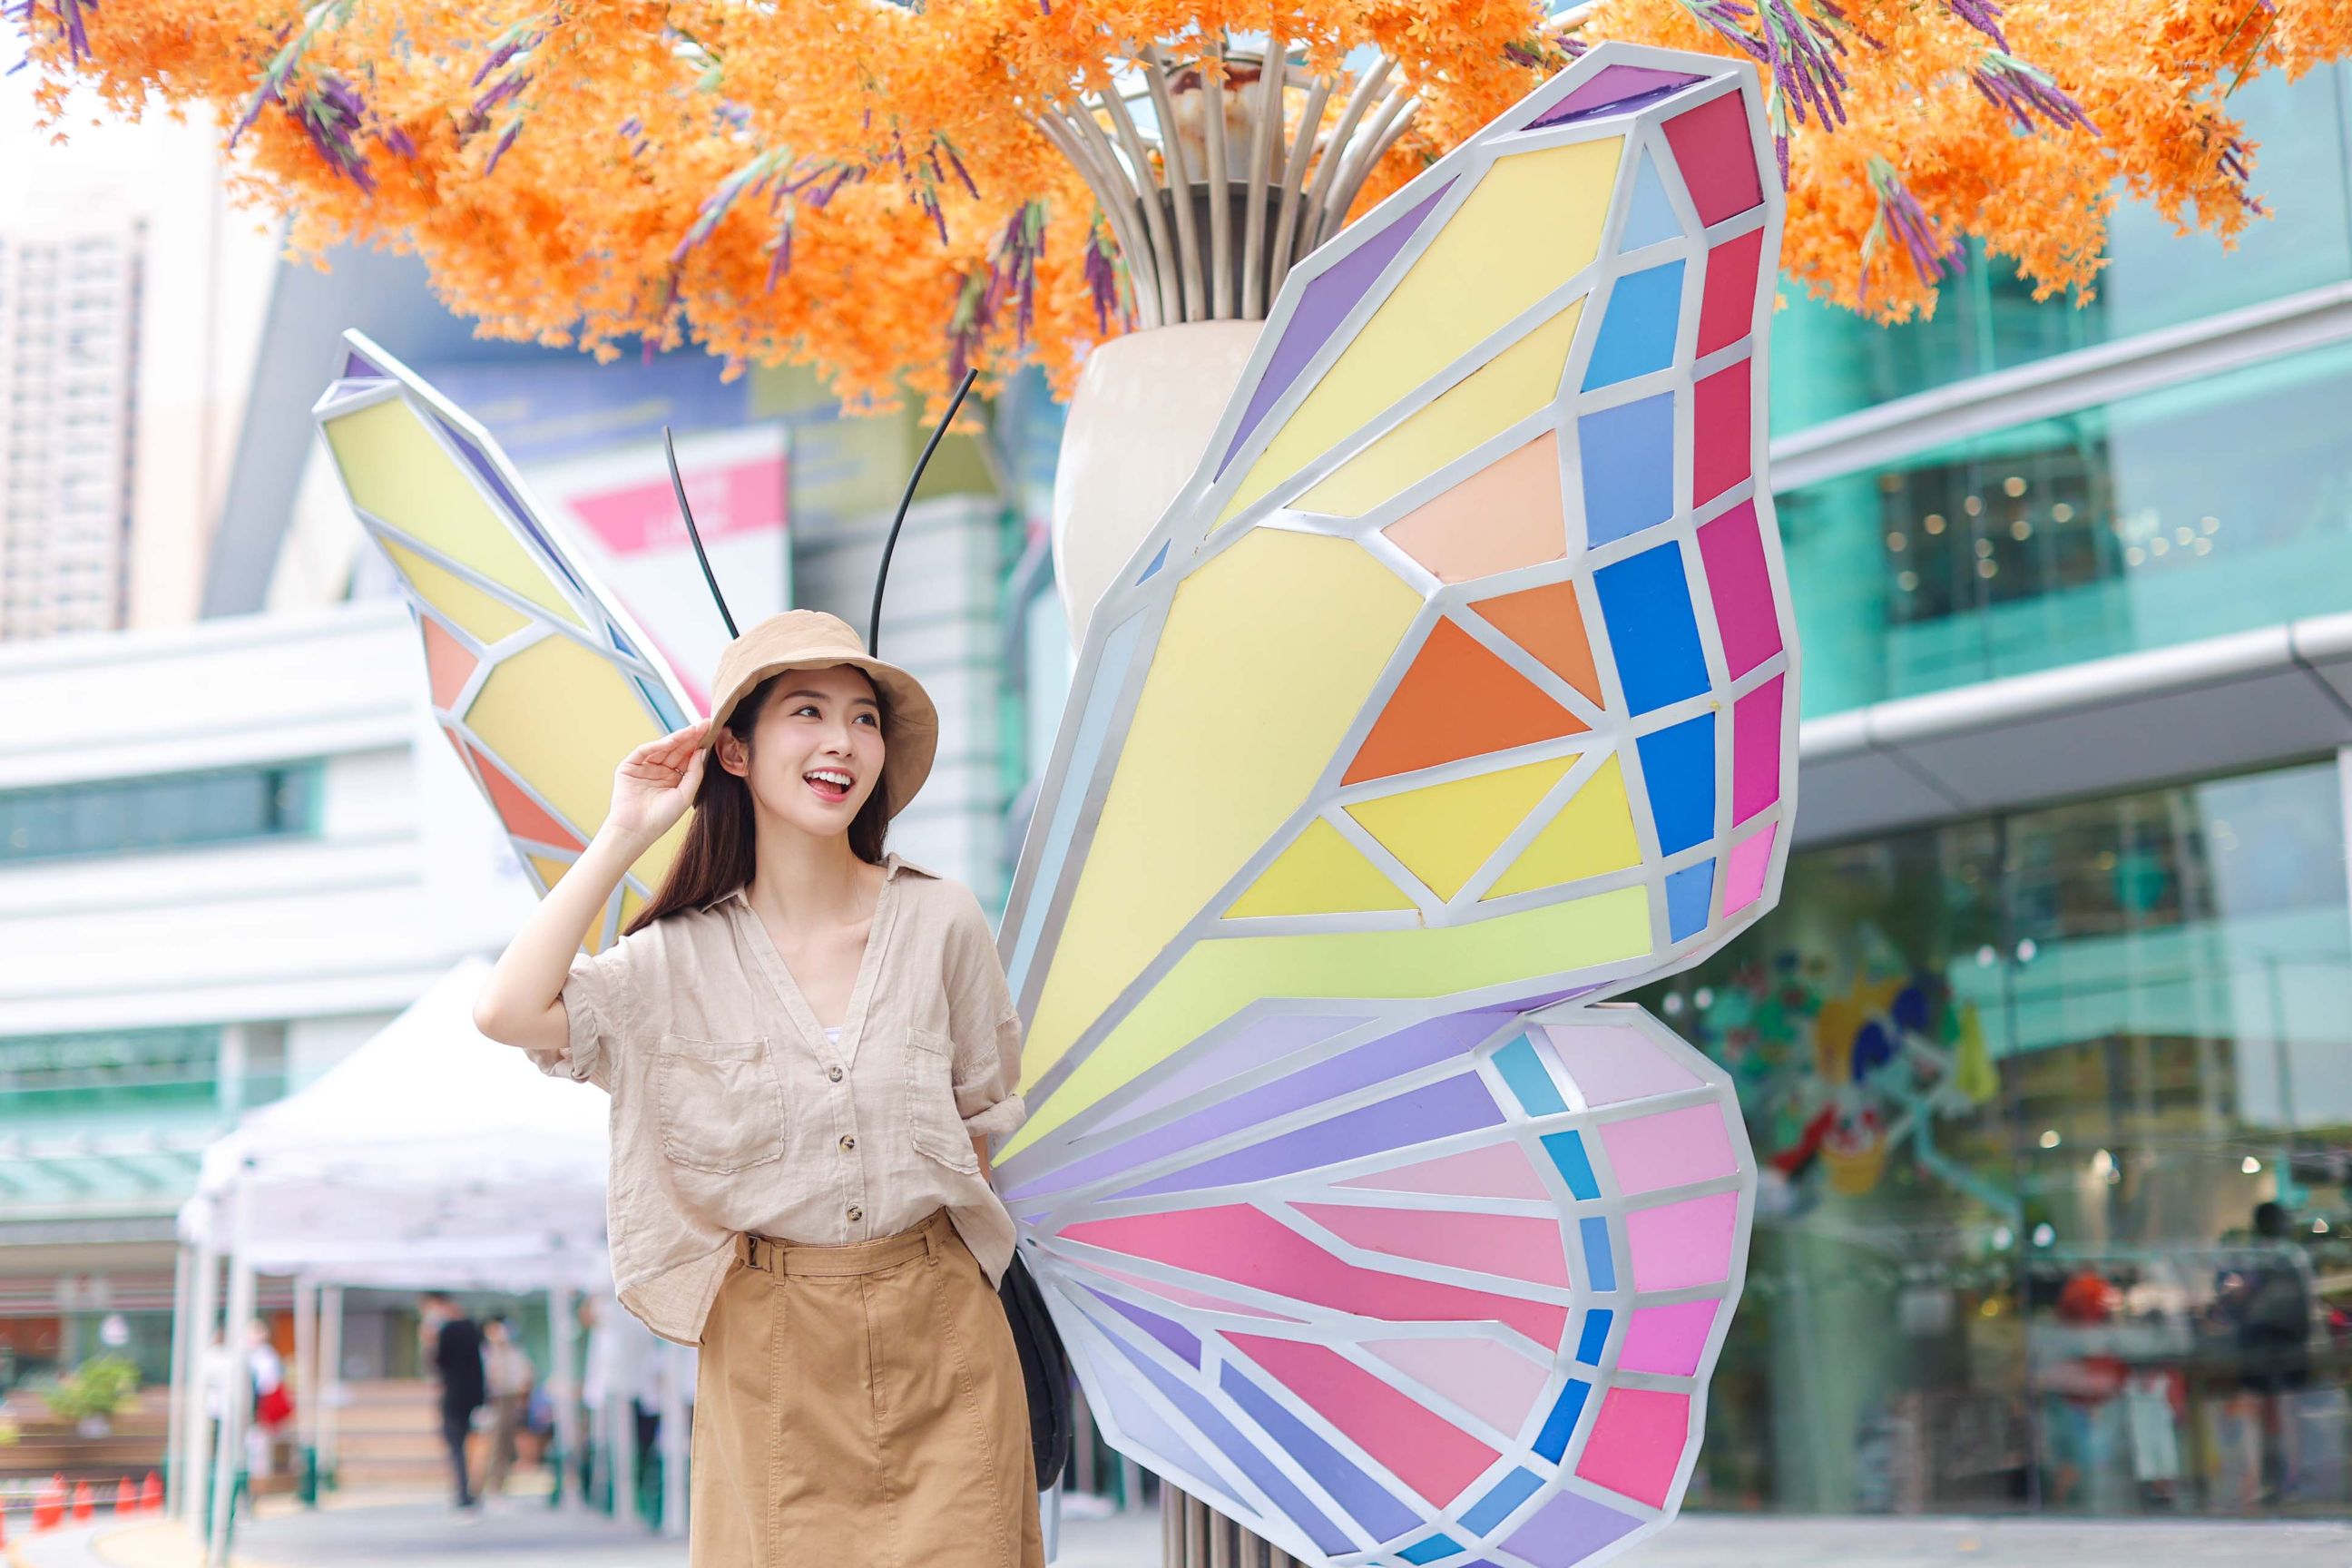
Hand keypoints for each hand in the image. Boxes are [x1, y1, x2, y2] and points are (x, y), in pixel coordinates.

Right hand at [603, 722, 707, 848]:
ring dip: (677, 738)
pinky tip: (671, 742)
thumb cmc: (661, 818)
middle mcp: (659, 771)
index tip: (711, 733)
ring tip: (692, 730)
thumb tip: (702, 751)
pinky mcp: (629, 767)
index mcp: (673, 778)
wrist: (636, 831)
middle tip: (704, 725)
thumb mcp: (685, 794)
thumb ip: (695, 773)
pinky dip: (657, 745)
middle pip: (677, 750)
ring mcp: (644, 768)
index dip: (698, 745)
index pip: (687, 757)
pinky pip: (644, 751)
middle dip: (690, 737)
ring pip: (662, 748)